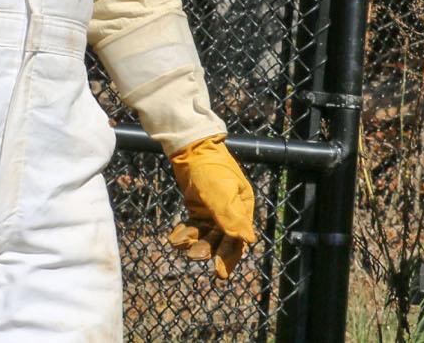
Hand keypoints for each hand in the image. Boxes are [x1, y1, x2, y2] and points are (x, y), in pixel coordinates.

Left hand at [167, 136, 256, 279]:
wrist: (192, 149)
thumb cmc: (211, 169)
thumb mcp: (221, 192)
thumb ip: (231, 216)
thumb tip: (249, 240)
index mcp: (242, 208)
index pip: (238, 239)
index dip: (230, 257)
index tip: (219, 275)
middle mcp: (230, 213)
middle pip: (221, 240)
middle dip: (208, 250)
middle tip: (193, 256)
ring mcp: (214, 212)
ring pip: (205, 236)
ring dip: (193, 243)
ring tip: (179, 244)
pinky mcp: (199, 209)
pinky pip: (193, 228)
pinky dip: (184, 234)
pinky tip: (174, 237)